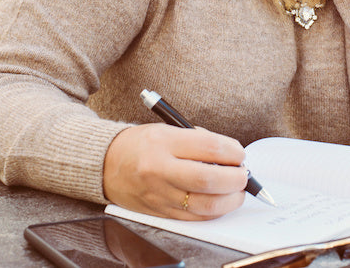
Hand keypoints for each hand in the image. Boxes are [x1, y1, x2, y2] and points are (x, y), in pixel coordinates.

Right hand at [103, 123, 249, 219]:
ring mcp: (159, 194)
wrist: (106, 165)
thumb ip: (200, 141)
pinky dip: (214, 211)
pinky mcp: (160, 212)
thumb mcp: (168, 130)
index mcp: (163, 142)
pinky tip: (220, 202)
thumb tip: (232, 156)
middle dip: (236, 179)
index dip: (233, 152)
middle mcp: (159, 169)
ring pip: (205, 205)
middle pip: (208, 180)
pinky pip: (194, 218)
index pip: (209, 147)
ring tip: (236, 190)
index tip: (240, 154)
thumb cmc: (141, 145)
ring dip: (230, 199)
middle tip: (243, 174)